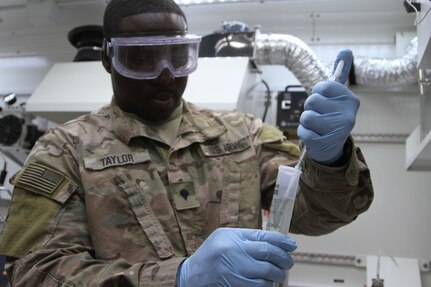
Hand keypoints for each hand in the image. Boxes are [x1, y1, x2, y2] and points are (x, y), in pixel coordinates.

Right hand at [177, 228, 296, 286]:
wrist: (192, 276)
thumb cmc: (211, 254)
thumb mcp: (224, 238)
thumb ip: (246, 237)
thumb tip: (273, 242)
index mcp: (232, 238)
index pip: (264, 237)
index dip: (282, 241)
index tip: (292, 245)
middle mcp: (234, 253)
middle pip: (269, 255)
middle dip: (284, 259)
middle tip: (289, 262)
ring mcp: (234, 271)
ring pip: (267, 274)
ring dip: (277, 275)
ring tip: (279, 274)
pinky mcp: (234, 286)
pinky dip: (267, 285)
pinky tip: (267, 282)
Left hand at [297, 49, 358, 163]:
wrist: (332, 146)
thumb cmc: (331, 116)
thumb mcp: (337, 96)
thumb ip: (339, 74)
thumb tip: (346, 50)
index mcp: (350, 100)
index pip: (323, 86)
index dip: (318, 92)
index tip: (323, 99)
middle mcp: (347, 115)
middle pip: (312, 101)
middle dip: (310, 108)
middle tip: (320, 115)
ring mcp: (337, 131)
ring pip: (306, 117)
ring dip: (306, 121)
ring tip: (317, 126)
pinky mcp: (325, 144)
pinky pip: (303, 132)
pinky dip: (305, 134)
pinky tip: (314, 136)